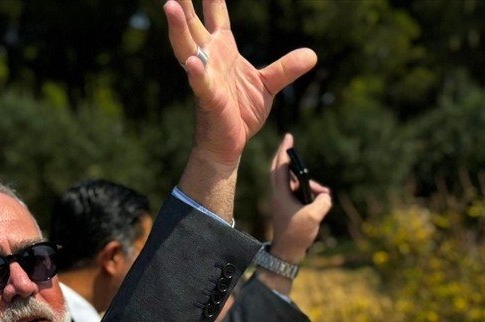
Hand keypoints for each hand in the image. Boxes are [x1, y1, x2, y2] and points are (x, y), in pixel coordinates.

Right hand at [165, 0, 315, 170]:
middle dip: (184, 5)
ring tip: (171, 6)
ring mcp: (206, 77)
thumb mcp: (268, 85)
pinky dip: (197, 74)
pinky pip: (201, 84)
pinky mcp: (209, 99)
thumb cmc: (241, 112)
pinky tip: (193, 63)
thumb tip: (312, 55)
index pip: (216, 17)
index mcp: (223, 50)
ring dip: (179, 28)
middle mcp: (209, 59)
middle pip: (193, 25)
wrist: (229, 143)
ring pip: (188, 48)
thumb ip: (286, 68)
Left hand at [268, 133, 332, 263]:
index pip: (281, 167)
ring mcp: (282, 201)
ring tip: (323, 194)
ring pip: (294, 183)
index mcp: (280, 194)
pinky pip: (297, 193)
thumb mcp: (314, 216)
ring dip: (308, 184)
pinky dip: (308, 192)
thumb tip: (325, 196)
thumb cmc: (296, 235)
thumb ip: (323, 201)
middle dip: (289, 159)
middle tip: (292, 145)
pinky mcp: (287, 208)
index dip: (284, 151)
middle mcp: (279, 195)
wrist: (287, 253)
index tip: (288, 137)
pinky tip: (320, 200)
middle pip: (282, 170)